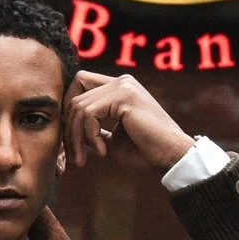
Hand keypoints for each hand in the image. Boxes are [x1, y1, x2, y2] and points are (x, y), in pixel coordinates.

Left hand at [63, 71, 194, 171]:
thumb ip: (92, 132)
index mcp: (118, 88)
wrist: (170, 155)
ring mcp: (123, 86)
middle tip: (74, 156)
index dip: (68, 109)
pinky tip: (103, 152)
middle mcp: (120, 81)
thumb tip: (70, 132)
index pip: (80, 83)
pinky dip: (90, 136)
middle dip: (68, 129)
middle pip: (75, 95)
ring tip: (84, 158)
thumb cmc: (144, 151)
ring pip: (79, 106)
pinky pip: (89, 114)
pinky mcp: (125, 97)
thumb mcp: (111, 140)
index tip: (71, 139)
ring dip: (76, 138)